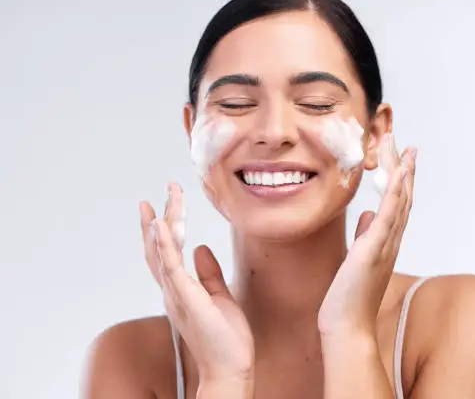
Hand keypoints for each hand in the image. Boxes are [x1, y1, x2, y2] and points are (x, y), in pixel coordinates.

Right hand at [139, 183, 253, 383]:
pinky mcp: (186, 298)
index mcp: (181, 289)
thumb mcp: (219, 296)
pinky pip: (171, 267)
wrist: (230, 368)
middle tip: (167, 190)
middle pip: (160, 247)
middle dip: (162, 217)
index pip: (166, 253)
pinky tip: (160, 226)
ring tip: (160, 200)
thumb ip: (209, 273)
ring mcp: (176, 294)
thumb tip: (201, 249)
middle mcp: (173, 290)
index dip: (162, 229)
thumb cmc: (225, 339)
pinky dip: (163, 245)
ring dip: (161, 224)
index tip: (162, 206)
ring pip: (162, 252)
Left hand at [318, 134, 416, 336]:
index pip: (396, 204)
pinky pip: (388, 216)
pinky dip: (396, 193)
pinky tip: (398, 173)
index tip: (401, 156)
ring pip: (398, 201)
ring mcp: (385, 244)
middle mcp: (390, 240)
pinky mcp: (373, 249)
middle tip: (404, 141)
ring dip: (402, 173)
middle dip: (403, 168)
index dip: (400, 179)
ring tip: (404, 147)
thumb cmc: (349, 297)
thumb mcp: (356, 258)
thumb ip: (366, 234)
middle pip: (401, 197)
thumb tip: (367, 214)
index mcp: (385, 242)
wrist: (347, 326)